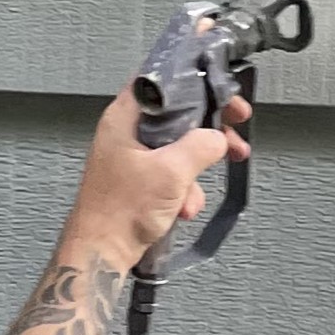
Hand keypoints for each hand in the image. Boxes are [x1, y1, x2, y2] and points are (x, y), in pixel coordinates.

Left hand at [60, 88, 251, 271]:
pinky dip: (184, 190)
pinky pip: (173, 174)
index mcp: (125, 117)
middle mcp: (127, 132)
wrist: (101, 254)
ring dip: (197, 170)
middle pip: (178, 116)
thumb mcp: (171, 171)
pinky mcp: (140, 181)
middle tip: (232, 135)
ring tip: (196, 193)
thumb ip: (201, 146)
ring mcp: (133, 157)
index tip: (223, 94)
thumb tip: (218, 137)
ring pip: (179, 148)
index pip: (163, 80)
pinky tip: (182, 208)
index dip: (197, 84)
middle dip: (209, 131)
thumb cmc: (119, 211)